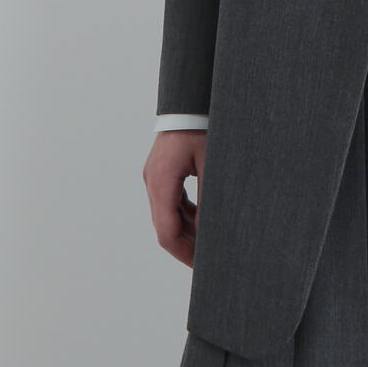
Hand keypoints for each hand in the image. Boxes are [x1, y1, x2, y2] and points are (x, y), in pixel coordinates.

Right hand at [143, 130, 206, 268]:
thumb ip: (210, 198)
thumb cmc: (201, 125)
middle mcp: (153, 181)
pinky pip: (171, 200)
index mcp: (161, 182)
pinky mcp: (163, 171)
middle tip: (210, 261)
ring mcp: (156, 176)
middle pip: (166, 226)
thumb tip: (214, 230)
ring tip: (210, 245)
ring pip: (168, 214)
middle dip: (187, 246)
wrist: (189, 98)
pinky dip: (186, 214)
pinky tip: (204, 222)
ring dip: (187, 231)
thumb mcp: (211, 163)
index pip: (167, 231)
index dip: (184, 253)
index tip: (202, 267)